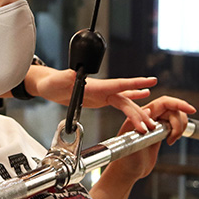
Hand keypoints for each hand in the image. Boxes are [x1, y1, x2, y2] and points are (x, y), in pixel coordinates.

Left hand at [24, 64, 158, 132]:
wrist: (48, 85)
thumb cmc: (52, 82)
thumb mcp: (58, 80)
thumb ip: (67, 77)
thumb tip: (73, 73)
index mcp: (96, 85)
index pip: (118, 85)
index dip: (134, 85)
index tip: (150, 83)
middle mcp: (102, 89)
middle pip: (125, 100)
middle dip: (138, 113)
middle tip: (150, 125)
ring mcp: (102, 94)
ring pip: (124, 104)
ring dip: (137, 114)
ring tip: (150, 124)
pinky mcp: (99, 99)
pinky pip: (118, 104)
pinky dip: (130, 106)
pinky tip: (140, 107)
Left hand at [108, 95, 197, 181]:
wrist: (128, 171)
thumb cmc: (125, 159)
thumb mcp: (130, 144)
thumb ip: (137, 128)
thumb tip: (147, 111)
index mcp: (141, 115)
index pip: (164, 103)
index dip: (178, 104)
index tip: (192, 110)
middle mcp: (149, 117)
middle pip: (173, 109)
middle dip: (179, 122)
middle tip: (173, 137)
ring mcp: (155, 124)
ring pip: (176, 116)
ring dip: (180, 127)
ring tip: (171, 140)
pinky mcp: (160, 133)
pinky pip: (173, 125)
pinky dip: (178, 131)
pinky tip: (171, 140)